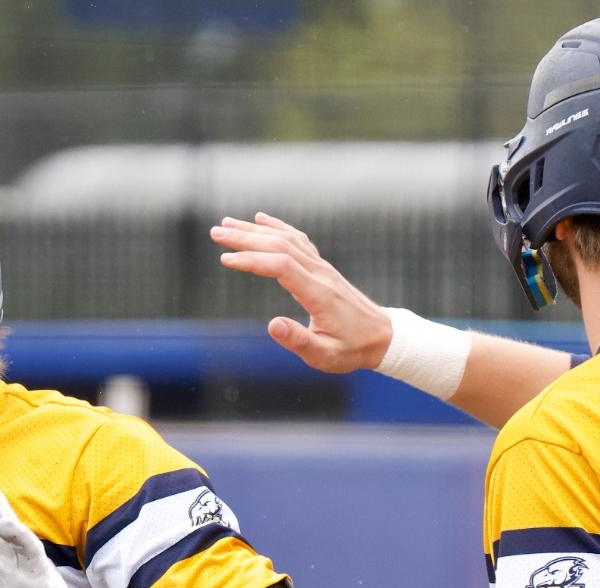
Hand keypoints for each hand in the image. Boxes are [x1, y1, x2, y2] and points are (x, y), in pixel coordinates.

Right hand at [211, 212, 393, 374]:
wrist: (383, 337)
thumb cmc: (352, 349)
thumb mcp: (325, 355)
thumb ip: (298, 341)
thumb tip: (271, 325)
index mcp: (318, 293)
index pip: (281, 266)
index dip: (252, 260)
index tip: (226, 260)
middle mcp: (320, 273)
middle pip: (280, 245)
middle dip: (245, 237)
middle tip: (216, 233)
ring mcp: (322, 267)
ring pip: (286, 239)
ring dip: (255, 230)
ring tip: (226, 224)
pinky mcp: (322, 268)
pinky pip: (297, 240)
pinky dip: (277, 227)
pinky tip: (260, 220)